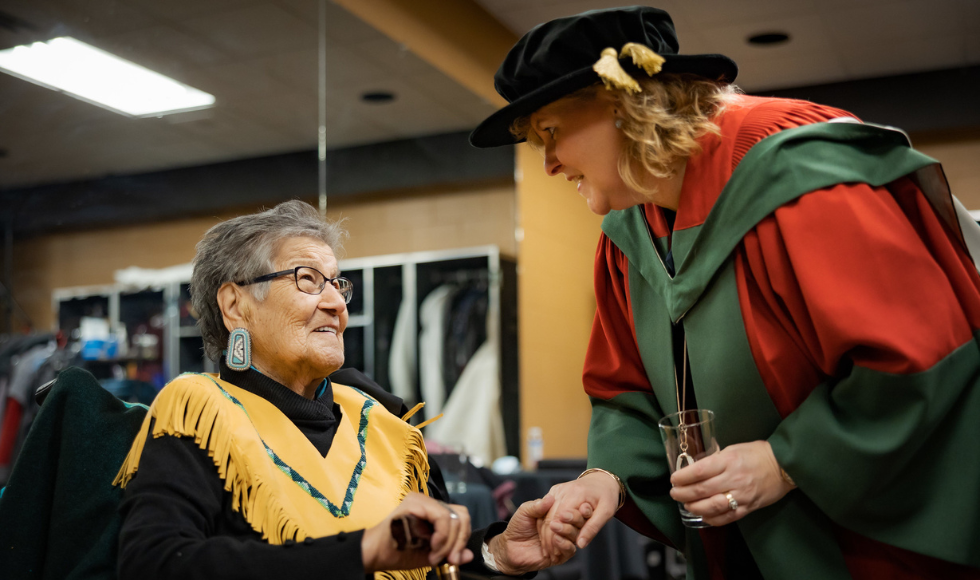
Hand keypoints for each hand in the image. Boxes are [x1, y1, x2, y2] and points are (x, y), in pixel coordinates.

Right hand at [361, 492, 472, 572]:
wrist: (375, 554)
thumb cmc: (397, 553)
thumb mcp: (430, 555)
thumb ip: (450, 552)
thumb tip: (469, 554)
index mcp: (432, 512)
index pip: (460, 518)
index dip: (462, 539)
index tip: (454, 559)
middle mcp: (428, 503)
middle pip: (461, 515)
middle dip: (459, 541)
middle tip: (448, 559)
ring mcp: (421, 500)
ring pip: (454, 517)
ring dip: (448, 542)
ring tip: (434, 556)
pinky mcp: (415, 502)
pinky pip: (442, 517)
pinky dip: (442, 536)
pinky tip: (431, 547)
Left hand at [488, 495, 586, 574]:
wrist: (510, 548)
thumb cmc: (518, 527)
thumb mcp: (525, 512)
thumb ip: (537, 506)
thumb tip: (550, 498)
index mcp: (557, 513)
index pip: (571, 508)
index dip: (574, 505)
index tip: (576, 502)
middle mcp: (563, 527)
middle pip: (578, 522)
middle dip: (574, 517)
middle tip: (564, 515)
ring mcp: (564, 541)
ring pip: (575, 535)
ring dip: (567, 530)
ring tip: (555, 526)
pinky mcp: (562, 555)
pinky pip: (569, 550)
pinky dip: (564, 544)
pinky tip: (557, 539)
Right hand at [541, 473, 618, 550]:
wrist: (602, 480)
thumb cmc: (606, 496)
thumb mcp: (606, 512)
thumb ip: (592, 528)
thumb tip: (580, 545)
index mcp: (576, 493)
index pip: (559, 518)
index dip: (556, 537)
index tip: (556, 553)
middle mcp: (563, 490)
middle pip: (549, 517)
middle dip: (549, 538)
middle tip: (550, 555)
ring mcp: (557, 490)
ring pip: (545, 514)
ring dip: (545, 532)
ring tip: (549, 549)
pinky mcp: (555, 491)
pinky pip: (546, 509)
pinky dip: (545, 523)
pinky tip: (548, 536)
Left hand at [669, 440, 794, 526]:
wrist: (784, 466)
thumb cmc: (756, 453)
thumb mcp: (733, 449)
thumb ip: (715, 460)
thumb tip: (696, 469)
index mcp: (728, 461)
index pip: (699, 471)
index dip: (683, 477)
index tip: (673, 479)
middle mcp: (733, 479)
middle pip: (702, 490)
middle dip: (683, 493)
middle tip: (674, 493)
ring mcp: (741, 495)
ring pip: (712, 506)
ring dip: (695, 507)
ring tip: (686, 504)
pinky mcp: (748, 507)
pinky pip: (727, 517)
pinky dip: (712, 519)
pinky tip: (703, 516)